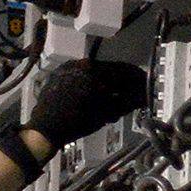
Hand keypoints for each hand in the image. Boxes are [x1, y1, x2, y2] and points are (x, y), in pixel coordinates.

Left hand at [19, 59, 149, 154]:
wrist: (45, 128)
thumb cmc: (77, 123)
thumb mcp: (105, 114)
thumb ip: (126, 102)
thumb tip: (142, 97)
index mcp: (95, 71)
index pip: (124, 71)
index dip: (137, 79)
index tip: (145, 86)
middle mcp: (82, 63)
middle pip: (110, 69)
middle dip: (122, 81)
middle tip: (131, 92)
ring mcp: (69, 66)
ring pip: (96, 71)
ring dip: (107, 81)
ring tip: (114, 95)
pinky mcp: (60, 72)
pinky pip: (82, 73)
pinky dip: (92, 81)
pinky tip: (95, 93)